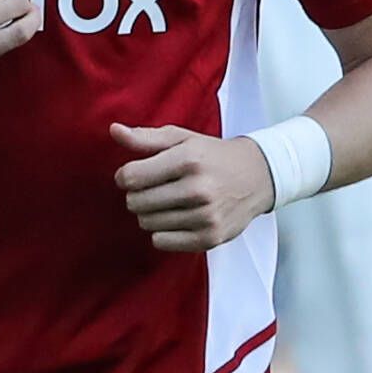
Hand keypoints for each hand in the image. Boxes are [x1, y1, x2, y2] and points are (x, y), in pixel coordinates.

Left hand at [111, 123, 275, 251]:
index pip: (131, 177)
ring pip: (147, 223)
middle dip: (138, 196)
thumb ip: (145, 137)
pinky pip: (162, 242)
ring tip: (168, 203)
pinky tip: (176, 219)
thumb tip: (114, 130)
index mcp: (189, 160)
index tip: (137, 174)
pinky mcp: (210, 238)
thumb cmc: (213, 156)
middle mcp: (198, 189)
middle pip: (136, 203)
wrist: (258, 177)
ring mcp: (206, 216)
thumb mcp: (182, 139)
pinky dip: (163, 232)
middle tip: (154, 189)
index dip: (125, 176)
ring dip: (151, 214)